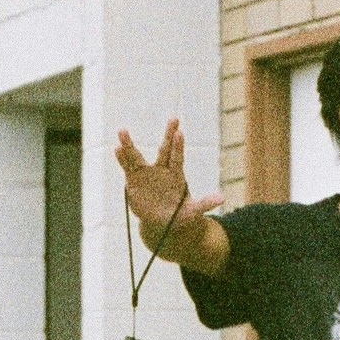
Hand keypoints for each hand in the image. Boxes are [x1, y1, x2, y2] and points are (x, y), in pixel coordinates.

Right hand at [114, 120, 224, 254]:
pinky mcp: (133, 180)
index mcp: (176, 175)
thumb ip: (205, 203)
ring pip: (137, 156)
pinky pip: (127, 167)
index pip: (178, 158)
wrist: (160, 222)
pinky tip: (117, 149)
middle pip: (164, 150)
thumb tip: (222, 199)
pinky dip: (122, 158)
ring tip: (122, 130)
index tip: (179, 132)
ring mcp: (146, 173)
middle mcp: (161, 170)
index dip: (178, 146)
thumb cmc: (178, 215)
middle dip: (168, 134)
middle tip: (175, 118)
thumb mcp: (192, 212)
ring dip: (129, 145)